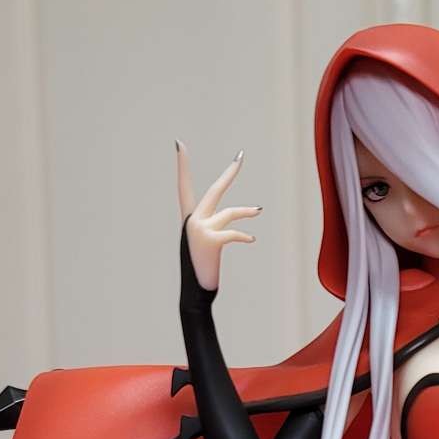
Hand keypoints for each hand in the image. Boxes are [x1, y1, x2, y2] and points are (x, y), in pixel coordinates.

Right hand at [176, 141, 261, 291]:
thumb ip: (215, 231)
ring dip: (246, 212)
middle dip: (229, 173)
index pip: (183, 187)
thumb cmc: (200, 273)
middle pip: (214, 190)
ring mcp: (200, 229)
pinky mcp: (210, 240)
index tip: (179, 144)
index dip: (182, 166)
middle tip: (241, 156)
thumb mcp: (205, 247)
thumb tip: (236, 226)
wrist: (194, 294)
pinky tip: (251, 240)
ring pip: (229, 213)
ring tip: (259, 210)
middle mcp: (192, 221)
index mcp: (189, 220)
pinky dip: (243, 236)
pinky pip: (232, 233)